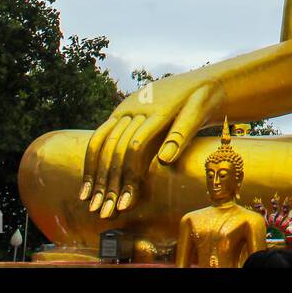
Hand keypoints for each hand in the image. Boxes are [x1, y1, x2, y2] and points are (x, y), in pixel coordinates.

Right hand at [81, 70, 225, 218]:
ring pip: (103, 142)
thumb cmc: (202, 100)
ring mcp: (126, 108)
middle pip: (116, 147)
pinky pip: (102, 135)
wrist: (198, 81)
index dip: (129, 175)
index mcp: (158, 110)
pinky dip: (93, 159)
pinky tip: (88, 180)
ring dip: (95, 173)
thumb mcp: (199, 113)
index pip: (136, 145)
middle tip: (103, 211)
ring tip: (89, 202)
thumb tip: (164, 161)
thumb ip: (180, 135)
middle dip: (108, 180)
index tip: (125, 203)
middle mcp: (136, 107)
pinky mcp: (122, 112)